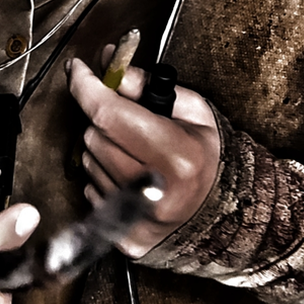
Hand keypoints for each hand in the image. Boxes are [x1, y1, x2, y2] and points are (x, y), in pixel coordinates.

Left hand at [68, 54, 220, 258]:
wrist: (227, 212)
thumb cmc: (209, 155)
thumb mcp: (191, 109)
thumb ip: (146, 86)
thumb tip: (108, 65)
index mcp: (177, 157)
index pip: (109, 114)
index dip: (86, 86)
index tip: (77, 68)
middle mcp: (155, 192)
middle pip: (94, 137)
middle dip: (102, 118)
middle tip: (126, 116)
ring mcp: (138, 220)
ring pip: (89, 162)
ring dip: (102, 148)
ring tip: (135, 149)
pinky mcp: (126, 238)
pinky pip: (91, 191)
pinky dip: (103, 176)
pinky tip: (130, 174)